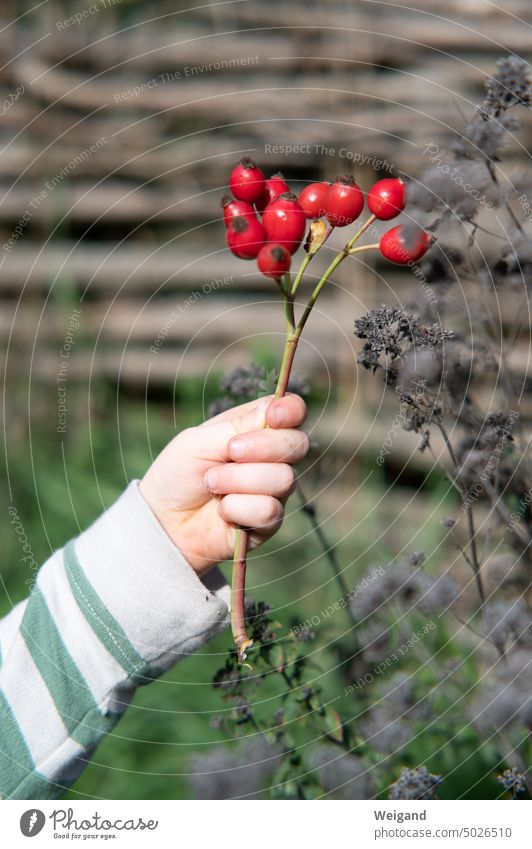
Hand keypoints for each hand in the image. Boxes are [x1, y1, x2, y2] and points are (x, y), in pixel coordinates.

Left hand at [139, 395, 308, 575]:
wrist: (164, 521)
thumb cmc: (178, 473)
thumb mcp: (198, 441)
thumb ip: (236, 426)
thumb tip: (273, 407)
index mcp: (256, 428)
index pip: (293, 412)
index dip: (291, 410)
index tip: (274, 416)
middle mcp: (273, 457)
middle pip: (298, 444)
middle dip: (263, 446)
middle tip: (229, 451)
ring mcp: (274, 490)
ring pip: (283, 479)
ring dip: (240, 479)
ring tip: (211, 483)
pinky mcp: (270, 521)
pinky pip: (269, 510)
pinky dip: (238, 508)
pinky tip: (222, 510)